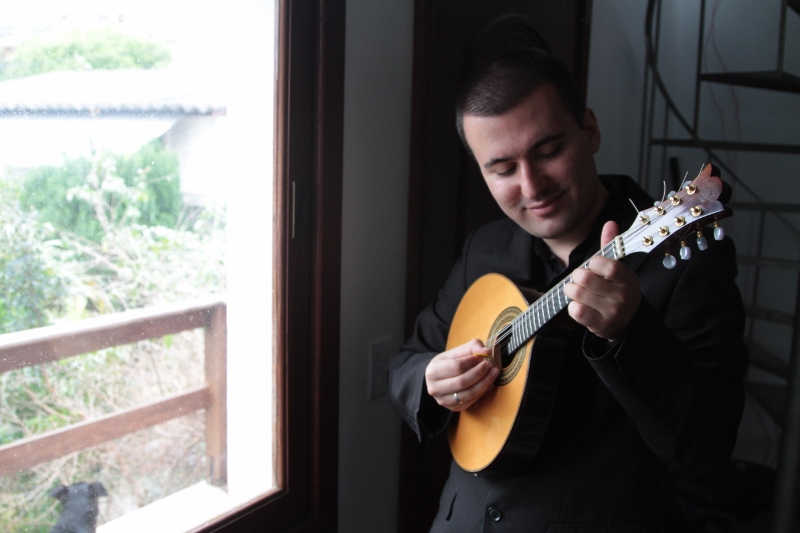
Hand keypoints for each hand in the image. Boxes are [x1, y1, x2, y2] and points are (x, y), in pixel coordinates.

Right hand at [425, 338, 499, 411]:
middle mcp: (434, 388)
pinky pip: (470, 401)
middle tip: (491, 365)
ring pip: (468, 394)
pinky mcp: (453, 408)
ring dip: (484, 383)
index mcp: (432, 371)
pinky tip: (488, 383)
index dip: (472, 362)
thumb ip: (472, 347)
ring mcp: (443, 400)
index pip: (456, 367)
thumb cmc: (450, 362)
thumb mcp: (457, 351)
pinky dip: (482, 392)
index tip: (482, 357)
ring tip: (493, 373)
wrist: (440, 378)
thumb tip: (487, 352)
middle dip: (480, 373)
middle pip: (462, 382)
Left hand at [564, 221, 640, 339]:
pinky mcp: (600, 325)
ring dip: (571, 289)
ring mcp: (612, 313)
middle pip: (586, 279)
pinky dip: (572, 306)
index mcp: (627, 279)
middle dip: (576, 275)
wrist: (625, 321)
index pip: (610, 266)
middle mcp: (622, 297)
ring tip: (576, 289)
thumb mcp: (617, 268)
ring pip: (577, 294)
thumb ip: (611, 246)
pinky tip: (579, 304)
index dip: (595, 262)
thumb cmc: (616, 289)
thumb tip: (610, 223)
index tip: (592, 264)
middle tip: (579, 277)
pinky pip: (576, 311)